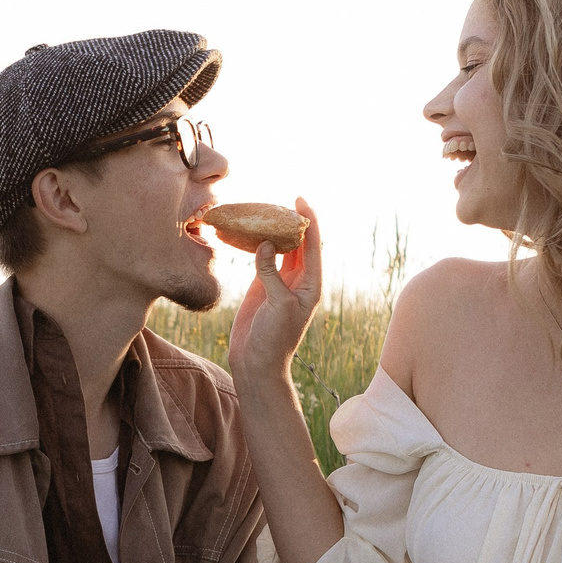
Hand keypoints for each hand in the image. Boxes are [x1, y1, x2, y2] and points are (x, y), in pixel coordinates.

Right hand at [223, 196, 322, 387]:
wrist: (257, 363)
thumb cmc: (275, 339)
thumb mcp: (279, 304)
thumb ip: (273, 273)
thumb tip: (266, 244)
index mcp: (311, 284)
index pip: (312, 245)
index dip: (308, 221)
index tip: (300, 200)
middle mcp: (298, 280)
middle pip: (298, 243)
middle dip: (290, 222)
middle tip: (279, 201)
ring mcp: (279, 282)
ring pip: (279, 249)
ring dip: (273, 231)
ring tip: (263, 211)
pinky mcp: (261, 286)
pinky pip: (261, 259)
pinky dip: (255, 245)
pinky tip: (249, 232)